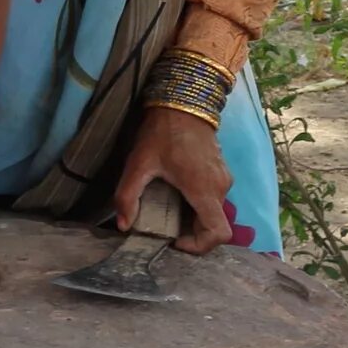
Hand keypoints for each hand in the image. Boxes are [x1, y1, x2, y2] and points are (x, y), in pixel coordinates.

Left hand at [115, 104, 235, 255]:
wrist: (183, 101)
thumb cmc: (162, 132)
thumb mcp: (138, 164)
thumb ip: (127, 196)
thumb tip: (123, 225)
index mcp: (204, 190)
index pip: (219, 234)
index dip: (199, 246)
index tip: (175, 240)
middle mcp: (220, 188)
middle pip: (214, 226)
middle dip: (191, 234)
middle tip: (166, 227)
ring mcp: (223, 178)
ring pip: (213, 212)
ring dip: (193, 219)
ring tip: (167, 209)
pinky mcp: (221, 171)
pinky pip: (213, 198)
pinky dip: (197, 205)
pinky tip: (176, 194)